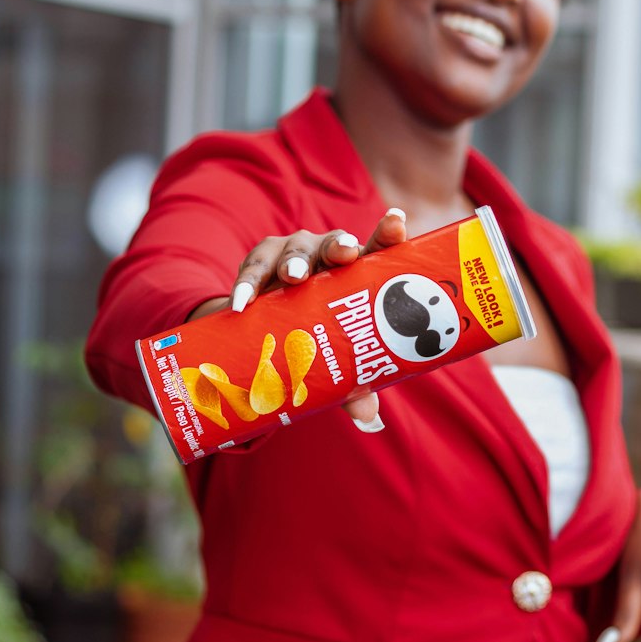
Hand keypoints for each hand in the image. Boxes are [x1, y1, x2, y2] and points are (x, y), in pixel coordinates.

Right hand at [188, 208, 407, 431]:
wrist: (267, 330)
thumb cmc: (318, 337)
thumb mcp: (337, 360)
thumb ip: (354, 385)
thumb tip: (369, 419)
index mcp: (357, 272)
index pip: (378, 250)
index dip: (388, 235)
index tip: (397, 222)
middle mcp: (327, 256)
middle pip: (336, 244)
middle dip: (339, 246)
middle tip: (343, 254)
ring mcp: (292, 255)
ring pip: (294, 251)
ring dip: (294, 263)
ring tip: (292, 278)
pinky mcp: (259, 263)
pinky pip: (252, 269)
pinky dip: (247, 284)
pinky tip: (243, 301)